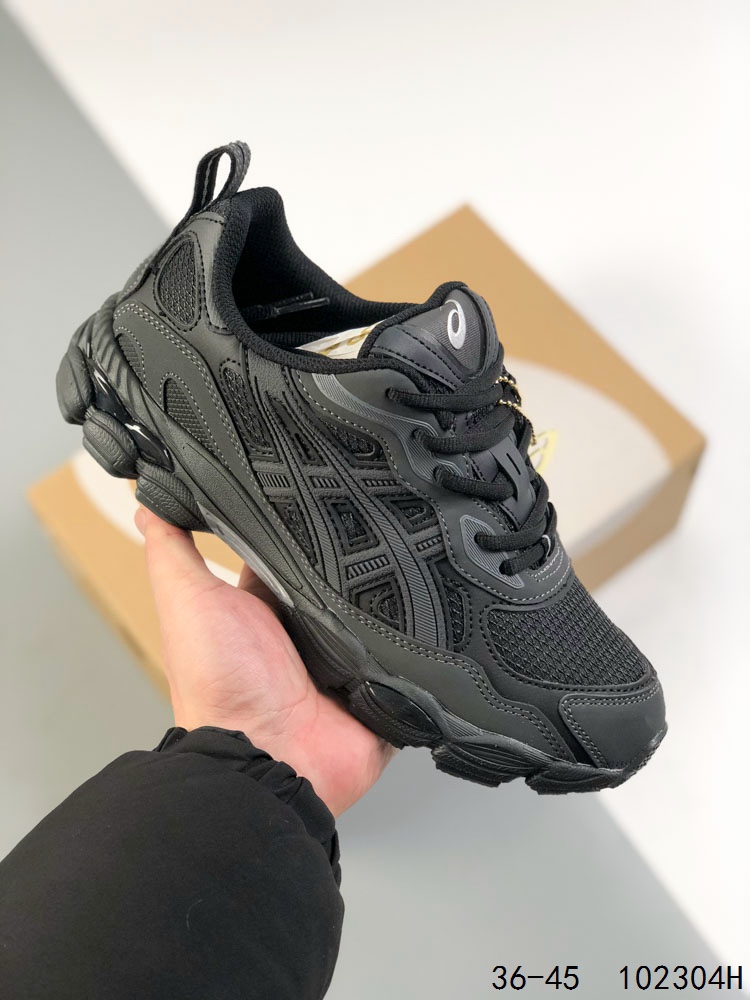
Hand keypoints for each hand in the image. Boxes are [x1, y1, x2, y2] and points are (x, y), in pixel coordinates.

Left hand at [135, 507, 395, 815]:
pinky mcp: (377, 690)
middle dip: (359, 557)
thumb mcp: (188, 601)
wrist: (267, 760)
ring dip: (391, 598)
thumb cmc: (219, 687)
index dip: (303, 524)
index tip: (323, 485)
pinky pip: (409, 660)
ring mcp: (343, 664)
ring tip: (414, 560)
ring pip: (377, 615)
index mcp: (264, 611)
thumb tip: (148, 502)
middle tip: (383, 518)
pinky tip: (432, 616)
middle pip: (340, 581)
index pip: (289, 553)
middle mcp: (304, 635)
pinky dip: (417, 645)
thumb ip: (172, 550)